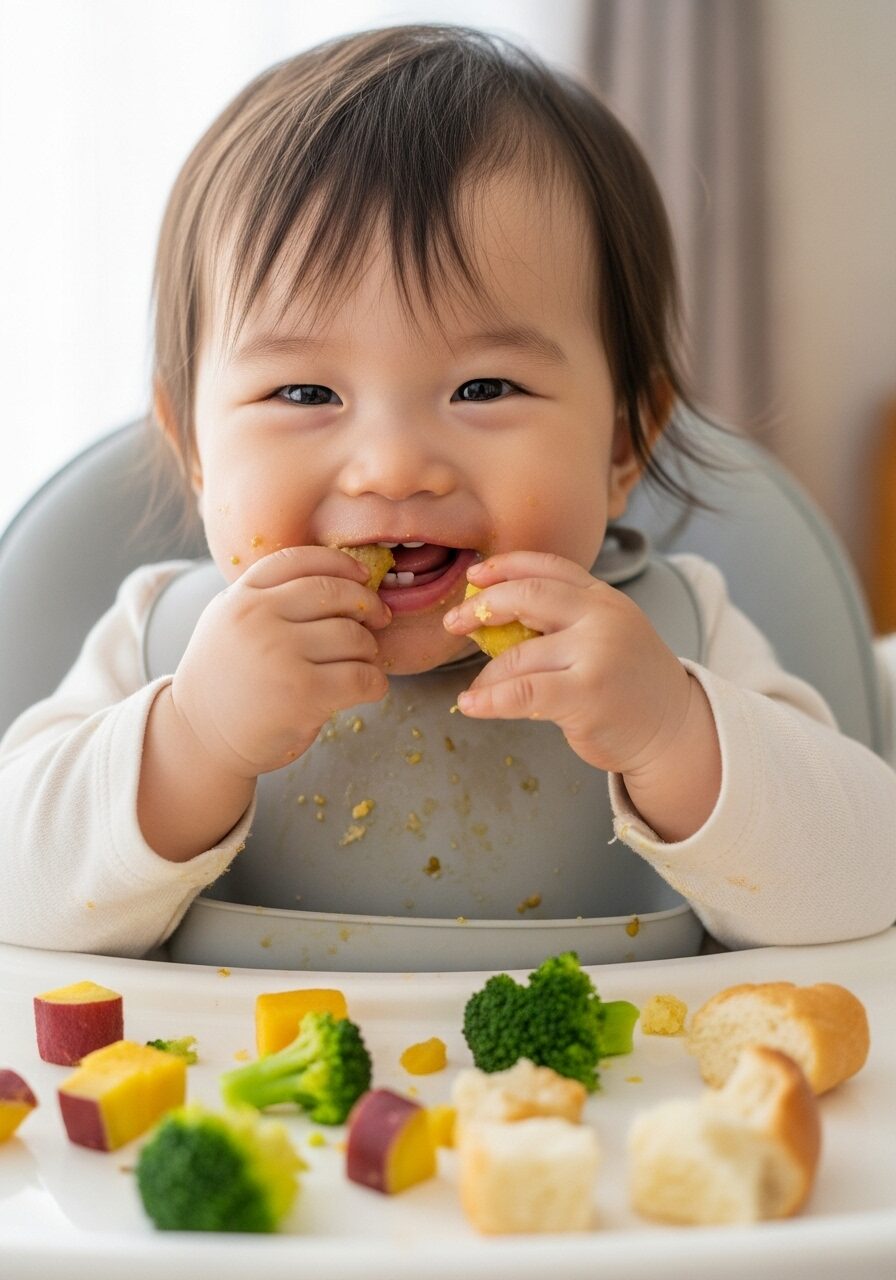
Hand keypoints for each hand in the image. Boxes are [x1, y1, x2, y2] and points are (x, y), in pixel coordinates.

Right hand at [170, 546, 390, 777]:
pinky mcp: (303, 693)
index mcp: (241, 597)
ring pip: (354, 636)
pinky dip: (375, 683)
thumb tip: (341, 582)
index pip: (300, 561)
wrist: (200, 738)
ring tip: (361, 662)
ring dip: (369, 650)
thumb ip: (268, 599)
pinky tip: (367, 688)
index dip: (341, 564)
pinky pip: (361, 677)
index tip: (363, 577)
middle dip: (367, 605)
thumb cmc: (227, 681)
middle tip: (378, 619)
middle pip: (335, 593)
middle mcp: (257, 618)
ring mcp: (280, 654)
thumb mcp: (229, 623)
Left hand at [443, 552, 718, 824]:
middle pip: (528, 596)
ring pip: (518, 655)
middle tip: (454, 623)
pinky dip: (488, 699)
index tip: (474, 577)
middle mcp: (602, 617)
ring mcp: (596, 654)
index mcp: (603, 597)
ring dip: (487, 675)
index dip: (505, 567)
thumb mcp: (606, 633)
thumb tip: (492, 615)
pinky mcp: (586, 694)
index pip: (547, 566)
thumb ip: (563, 618)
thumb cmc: (628, 684)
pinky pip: (522, 693)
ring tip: (477, 690)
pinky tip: (470, 705)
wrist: (673, 728)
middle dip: (483, 607)